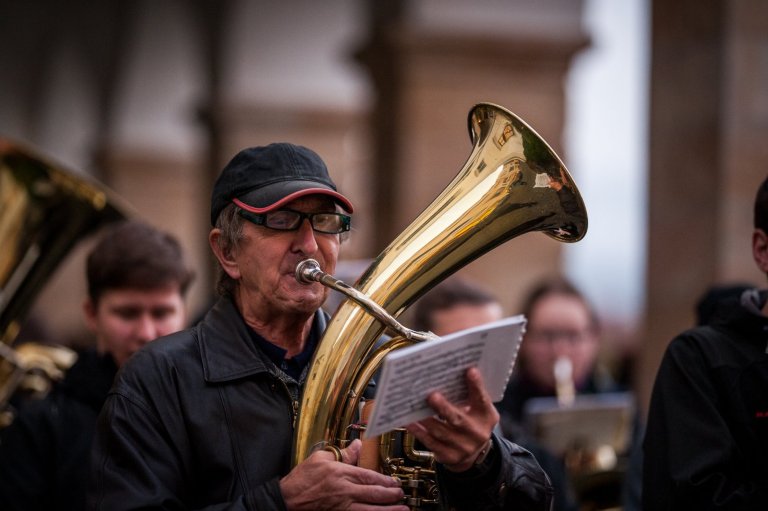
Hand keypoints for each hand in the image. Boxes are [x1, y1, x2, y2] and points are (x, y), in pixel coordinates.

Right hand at [279, 439, 408, 510]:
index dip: (386, 480)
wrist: (288, 498)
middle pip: (374, 494)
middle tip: (402, 495)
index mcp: (342, 474)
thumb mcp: (321, 458)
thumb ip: (343, 453)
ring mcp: (342, 507)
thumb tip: (358, 445)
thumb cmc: (302, 479)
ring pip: (370, 510)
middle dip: (392, 496)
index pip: (369, 476)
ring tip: (402, 510)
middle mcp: (345, 492)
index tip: (395, 482)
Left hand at [405, 367, 498, 472]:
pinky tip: (409, 422)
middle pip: (458, 419)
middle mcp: (477, 433)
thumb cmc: (472, 422)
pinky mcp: (449, 456)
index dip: (476, 386)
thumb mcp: (478, 410)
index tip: (470, 371)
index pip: (482, 399)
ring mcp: (463, 447)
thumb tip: (446, 375)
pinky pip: (430, 443)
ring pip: (441, 432)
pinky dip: (419, 432)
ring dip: (426, 419)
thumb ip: (468, 395)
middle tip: (431, 395)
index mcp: (486, 417)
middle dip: (444, 407)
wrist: (474, 454)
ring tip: (414, 407)